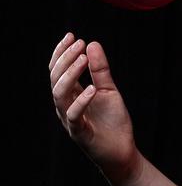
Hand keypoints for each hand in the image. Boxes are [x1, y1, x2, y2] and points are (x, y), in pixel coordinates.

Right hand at [49, 33, 139, 182]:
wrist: (121, 149)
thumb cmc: (112, 120)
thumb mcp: (109, 89)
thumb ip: (100, 69)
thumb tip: (93, 44)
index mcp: (71, 94)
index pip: (58, 71)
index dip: (61, 53)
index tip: (72, 36)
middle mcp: (65, 105)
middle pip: (55, 79)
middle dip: (65, 59)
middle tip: (79, 44)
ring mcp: (70, 119)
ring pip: (58, 95)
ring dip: (70, 74)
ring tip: (83, 59)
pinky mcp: (79, 133)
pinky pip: (73, 116)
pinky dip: (81, 100)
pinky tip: (92, 88)